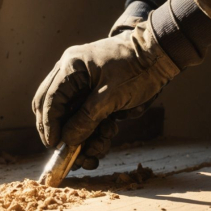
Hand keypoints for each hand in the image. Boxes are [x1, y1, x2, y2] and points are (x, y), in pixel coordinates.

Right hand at [32, 20, 178, 168]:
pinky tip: (107, 135)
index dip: (49, 125)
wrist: (161, 55)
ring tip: (101, 145)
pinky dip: (94, 130)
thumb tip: (67, 141)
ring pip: (71, 117)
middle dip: (64, 134)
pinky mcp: (95, 94)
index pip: (49, 100)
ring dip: (83, 135)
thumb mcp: (111, 96)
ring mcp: (83, 84)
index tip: (54, 146)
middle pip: (54, 109)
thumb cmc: (137, 69)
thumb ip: (86, 119)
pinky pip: (86, 116)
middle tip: (72, 155)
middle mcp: (71, 74)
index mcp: (71, 68)